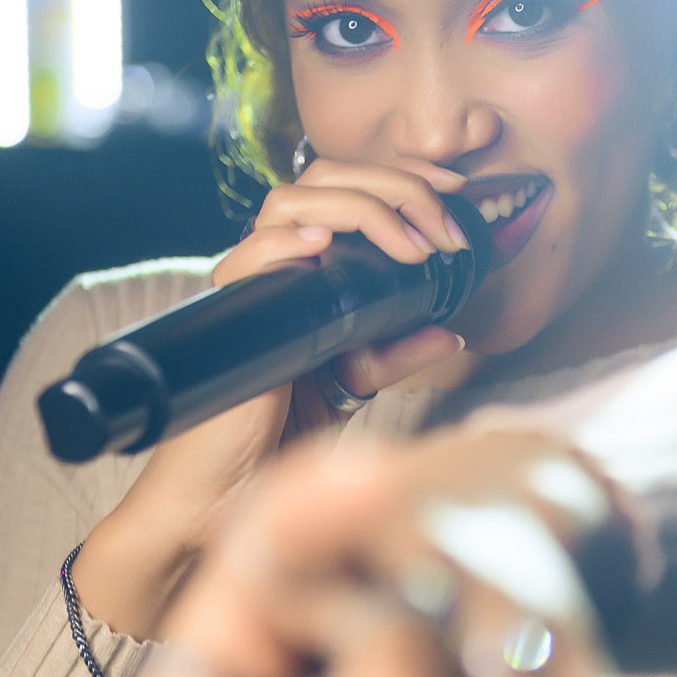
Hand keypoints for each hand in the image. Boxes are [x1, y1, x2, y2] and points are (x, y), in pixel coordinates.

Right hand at [71, 155, 471, 639]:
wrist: (221, 498)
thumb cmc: (274, 442)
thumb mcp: (350, 388)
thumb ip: (393, 355)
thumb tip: (451, 332)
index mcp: (304, 274)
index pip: (346, 190)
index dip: (400, 178)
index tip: (454, 192)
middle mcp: (274, 269)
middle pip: (323, 181)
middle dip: (394, 185)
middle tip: (443, 224)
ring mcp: (248, 287)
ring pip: (291, 204)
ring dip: (361, 208)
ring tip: (409, 243)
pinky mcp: (227, 317)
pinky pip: (248, 260)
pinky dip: (285, 244)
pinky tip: (322, 247)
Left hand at [103, 423, 640, 676]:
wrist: (516, 486)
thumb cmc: (342, 564)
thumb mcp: (249, 600)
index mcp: (333, 523)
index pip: (319, 521)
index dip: (327, 512)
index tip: (338, 488)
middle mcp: (438, 558)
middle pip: (417, 673)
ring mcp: (522, 613)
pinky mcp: (583, 667)